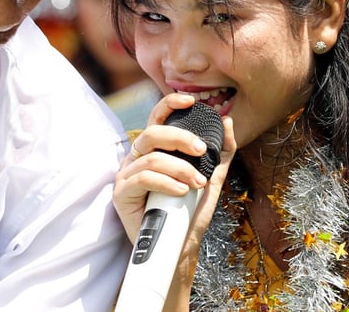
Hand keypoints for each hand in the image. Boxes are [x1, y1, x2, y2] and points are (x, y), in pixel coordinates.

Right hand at [113, 93, 236, 310]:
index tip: (191, 100)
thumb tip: (227, 121)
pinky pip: (143, 179)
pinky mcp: (121, 193)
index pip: (157, 118)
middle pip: (153, 133)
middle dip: (180, 138)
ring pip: (151, 158)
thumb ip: (220, 152)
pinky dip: (166, 182)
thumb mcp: (211, 178)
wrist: (178, 247)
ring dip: (180, 169)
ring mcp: (126, 174)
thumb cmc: (188, 212)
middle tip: (202, 151)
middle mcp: (137, 157)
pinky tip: (182, 191)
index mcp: (154, 150)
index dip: (170, 104)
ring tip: (197, 183)